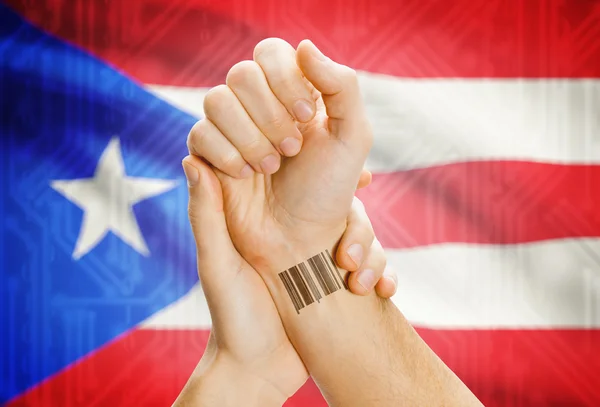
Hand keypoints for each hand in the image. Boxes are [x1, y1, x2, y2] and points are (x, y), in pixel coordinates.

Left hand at [177, 157, 393, 403]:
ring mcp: (320, 260)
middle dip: (358, 220)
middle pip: (341, 208)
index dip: (320, 167)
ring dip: (373, 254)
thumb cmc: (231, 318)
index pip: (298, 183)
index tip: (345, 163)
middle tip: (368, 224)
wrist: (258, 372)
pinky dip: (383, 276)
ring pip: (361, 238)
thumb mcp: (217, 264)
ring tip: (360, 279)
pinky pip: (370, 269)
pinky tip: (383, 291)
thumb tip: (192, 158)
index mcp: (266, 225)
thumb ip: (207, 216)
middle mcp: (297, 237)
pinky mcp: (336, 283)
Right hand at [186, 38, 371, 284]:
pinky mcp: (209, 154)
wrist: (302, 241)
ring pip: (215, 100)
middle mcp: (258, 107)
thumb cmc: (330, 192)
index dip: (285, 80)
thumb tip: (302, 46)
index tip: (307, 117)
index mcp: (292, 93)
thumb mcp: (352, 137)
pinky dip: (226, 155)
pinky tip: (246, 175)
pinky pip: (199, 133)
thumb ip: (341, 85)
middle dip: (269, 115)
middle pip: (241, 74)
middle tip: (291, 150)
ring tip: (270, 167)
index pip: (272, 53)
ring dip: (249, 137)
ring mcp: (231, 129)